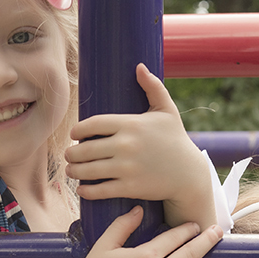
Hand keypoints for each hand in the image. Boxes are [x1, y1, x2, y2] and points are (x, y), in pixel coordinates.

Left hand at [66, 64, 211, 220]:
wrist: (189, 174)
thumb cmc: (176, 140)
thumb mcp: (167, 111)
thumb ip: (153, 87)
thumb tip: (139, 66)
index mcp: (131, 124)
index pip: (92, 124)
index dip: (78, 130)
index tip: (75, 136)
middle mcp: (126, 145)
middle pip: (85, 148)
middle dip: (72, 154)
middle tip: (69, 156)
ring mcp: (127, 168)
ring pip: (88, 170)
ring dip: (74, 171)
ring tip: (71, 170)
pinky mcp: (130, 187)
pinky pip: (99, 190)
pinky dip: (86, 191)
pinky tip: (82, 189)